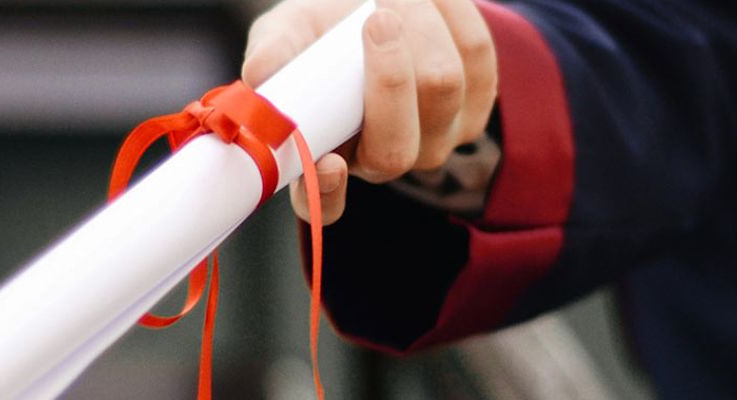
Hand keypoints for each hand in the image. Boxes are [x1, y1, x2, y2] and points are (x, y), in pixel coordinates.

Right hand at [242, 0, 497, 224]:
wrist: (373, 3)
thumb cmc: (320, 32)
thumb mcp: (286, 35)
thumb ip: (273, 54)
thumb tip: (259, 75)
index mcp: (326, 159)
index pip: (324, 203)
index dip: (329, 193)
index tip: (328, 163)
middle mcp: (384, 160)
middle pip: (396, 147)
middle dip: (390, 77)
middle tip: (377, 19)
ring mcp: (436, 138)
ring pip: (443, 87)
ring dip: (421, 27)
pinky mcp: (476, 103)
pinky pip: (476, 55)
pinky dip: (452, 14)